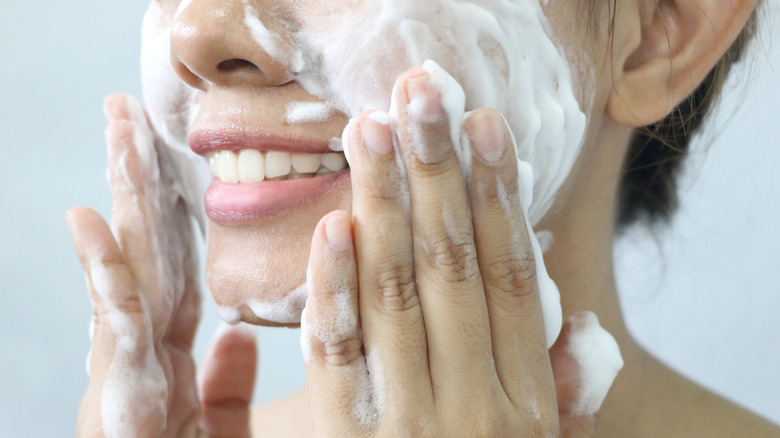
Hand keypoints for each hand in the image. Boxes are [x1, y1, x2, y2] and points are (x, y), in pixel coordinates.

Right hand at [68, 94, 256, 436]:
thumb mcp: (214, 427)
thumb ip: (222, 383)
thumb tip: (235, 337)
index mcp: (174, 350)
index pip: (176, 262)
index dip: (170, 208)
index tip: (169, 153)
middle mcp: (148, 349)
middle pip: (150, 250)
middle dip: (138, 180)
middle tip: (131, 113)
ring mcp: (129, 369)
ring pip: (129, 270)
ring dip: (122, 201)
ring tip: (116, 136)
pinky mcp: (124, 399)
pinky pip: (119, 329)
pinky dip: (105, 277)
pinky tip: (90, 225)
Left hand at [301, 67, 620, 436]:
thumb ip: (560, 391)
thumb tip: (580, 321)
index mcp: (528, 401)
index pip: (517, 278)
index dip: (500, 198)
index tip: (485, 127)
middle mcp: (478, 406)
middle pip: (456, 270)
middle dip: (437, 174)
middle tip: (422, 94)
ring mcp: (416, 427)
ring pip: (399, 298)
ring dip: (385, 208)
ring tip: (373, 133)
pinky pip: (341, 362)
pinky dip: (336, 292)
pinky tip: (336, 228)